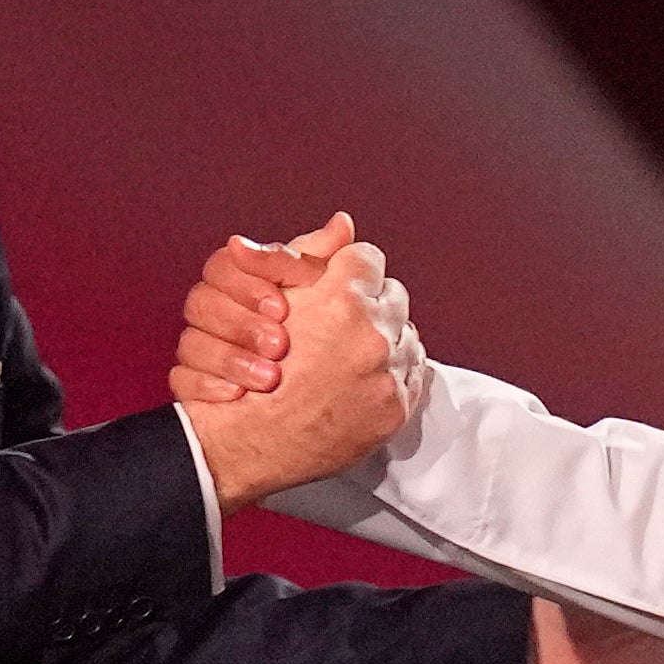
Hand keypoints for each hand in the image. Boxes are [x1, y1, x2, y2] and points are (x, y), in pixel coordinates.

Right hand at [178, 216, 422, 508]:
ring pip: (407, 335)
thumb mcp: (270, 298)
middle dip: (372, 304)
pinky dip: (393, 373)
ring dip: (386, 338)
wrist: (250, 440)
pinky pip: (413, 374)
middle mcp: (374, 333)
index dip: (350, 270)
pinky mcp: (396, 408)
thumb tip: (343, 223)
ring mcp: (388, 374)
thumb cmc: (250, 367)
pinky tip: (363, 378)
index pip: (368, 258)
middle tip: (346, 321)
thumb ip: (308, 255)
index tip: (341, 283)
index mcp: (343, 298)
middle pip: (394, 295)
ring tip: (353, 353)